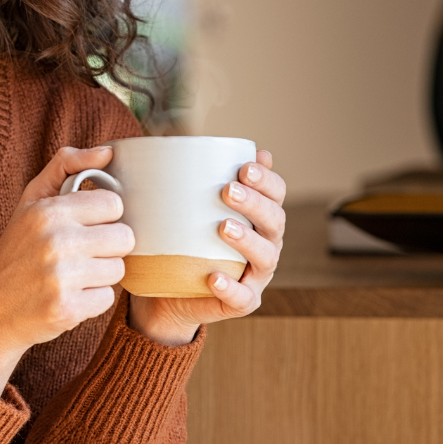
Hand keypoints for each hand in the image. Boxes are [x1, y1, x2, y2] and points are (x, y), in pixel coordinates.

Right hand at [0, 146, 132, 395]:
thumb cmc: (15, 251)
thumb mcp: (30, 201)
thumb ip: (66, 166)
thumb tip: (108, 151)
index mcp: (48, 211)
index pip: (113, 204)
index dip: (103, 217)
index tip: (85, 226)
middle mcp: (55, 241)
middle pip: (124, 237)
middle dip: (107, 247)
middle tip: (81, 254)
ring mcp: (61, 277)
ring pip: (118, 269)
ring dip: (100, 275)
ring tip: (72, 276)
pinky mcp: (67, 309)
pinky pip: (107, 299)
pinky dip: (92, 301)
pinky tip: (68, 296)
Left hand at [128, 150, 286, 345]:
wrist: (167, 292)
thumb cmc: (180, 240)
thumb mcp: (183, 208)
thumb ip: (190, 179)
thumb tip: (182, 140)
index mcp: (257, 217)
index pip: (276, 194)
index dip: (267, 180)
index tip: (244, 167)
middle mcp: (265, 244)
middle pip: (274, 221)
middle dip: (255, 203)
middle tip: (227, 190)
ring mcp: (255, 275)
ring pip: (266, 257)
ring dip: (247, 240)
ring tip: (223, 227)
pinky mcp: (241, 302)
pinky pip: (242, 297)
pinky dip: (231, 287)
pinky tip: (214, 277)